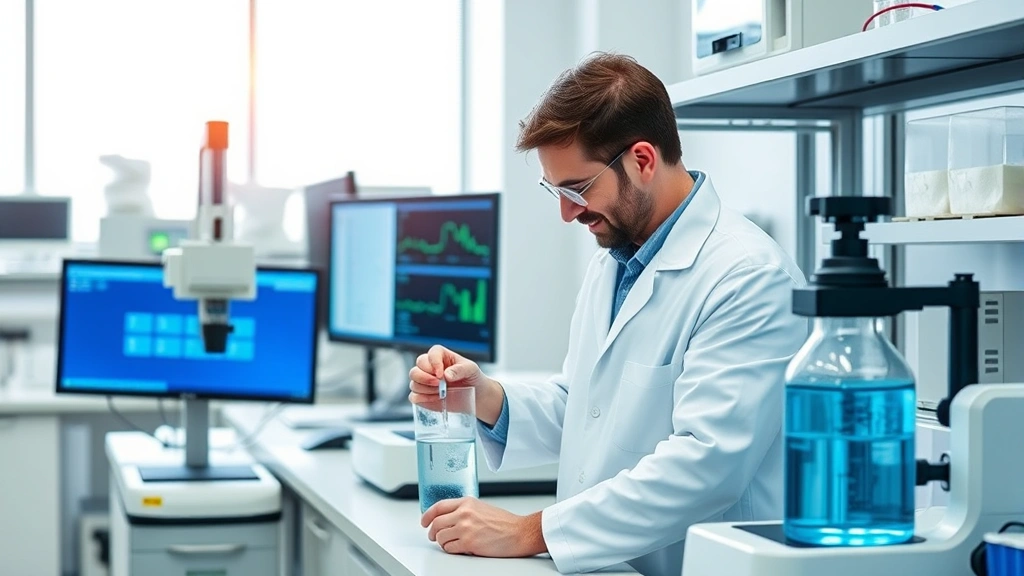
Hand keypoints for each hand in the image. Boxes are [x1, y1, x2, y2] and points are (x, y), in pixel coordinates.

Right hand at [409, 345, 503, 421]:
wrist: (475, 394)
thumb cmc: (472, 377)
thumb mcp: (471, 369)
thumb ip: (460, 369)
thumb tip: (447, 375)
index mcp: (440, 356)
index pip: (431, 354)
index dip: (433, 363)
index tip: (441, 374)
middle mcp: (429, 367)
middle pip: (416, 369)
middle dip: (425, 378)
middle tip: (440, 384)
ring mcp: (424, 382)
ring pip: (413, 383)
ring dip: (426, 389)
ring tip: (441, 393)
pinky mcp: (423, 395)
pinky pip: (413, 396)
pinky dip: (422, 399)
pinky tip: (436, 399)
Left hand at [421, 497, 545, 556]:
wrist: (518, 532)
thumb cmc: (504, 522)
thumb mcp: (481, 507)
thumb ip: (463, 510)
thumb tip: (446, 518)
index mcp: (467, 502)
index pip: (439, 506)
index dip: (427, 515)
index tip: (424, 521)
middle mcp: (464, 513)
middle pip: (436, 523)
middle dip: (432, 532)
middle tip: (434, 536)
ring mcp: (465, 528)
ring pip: (440, 537)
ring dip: (443, 542)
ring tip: (452, 543)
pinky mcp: (469, 543)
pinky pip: (449, 548)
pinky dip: (451, 549)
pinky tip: (460, 548)